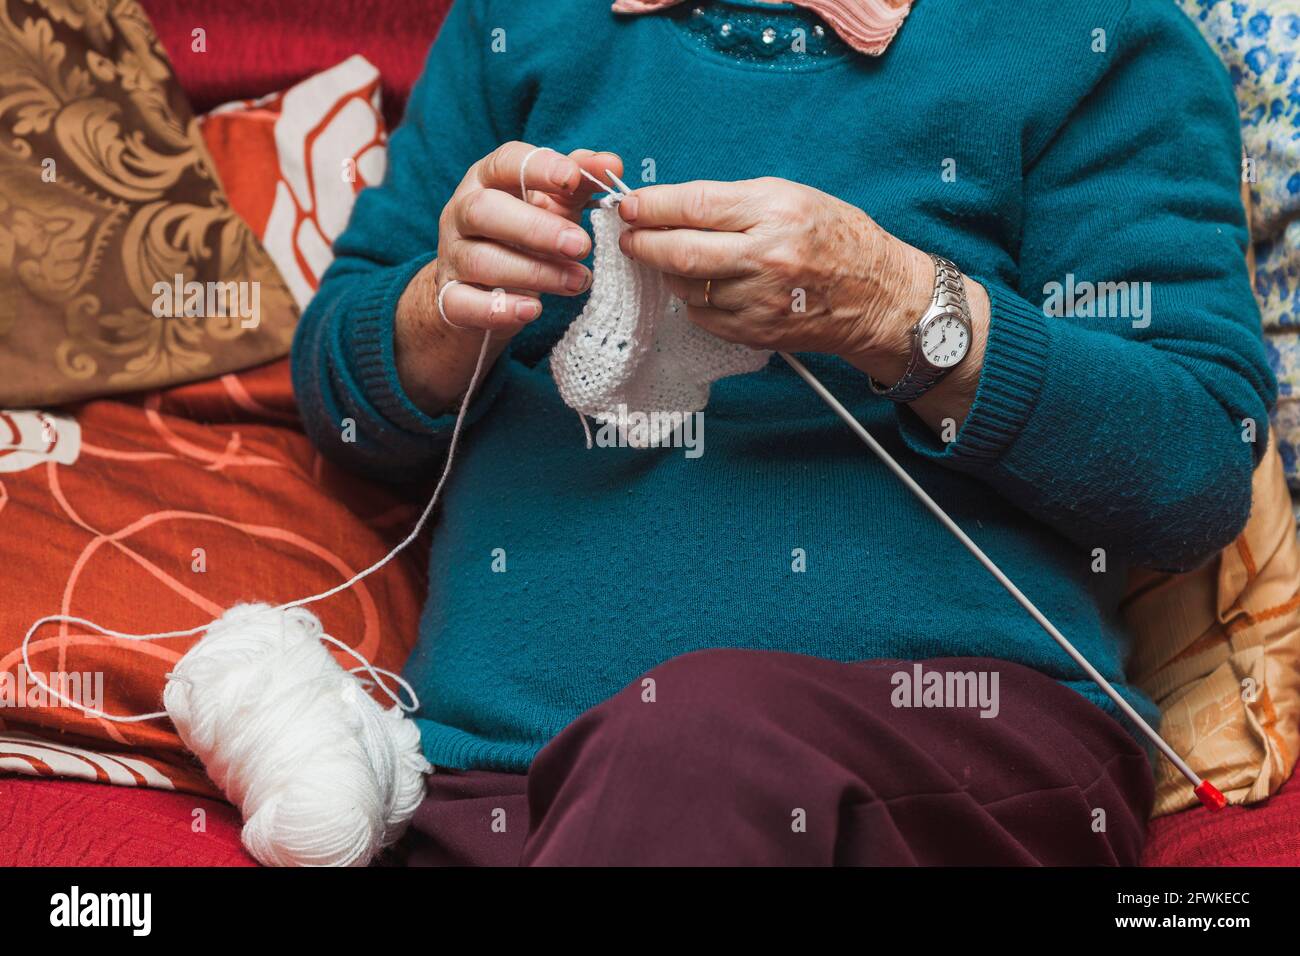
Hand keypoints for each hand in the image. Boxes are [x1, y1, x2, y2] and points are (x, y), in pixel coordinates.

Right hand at [394, 143, 621, 413]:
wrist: (477, 292)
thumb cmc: (520, 238)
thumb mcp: (551, 206)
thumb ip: (579, 183)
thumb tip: (611, 162)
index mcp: (486, 181)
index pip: (504, 163)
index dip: (538, 168)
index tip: (573, 178)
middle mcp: (461, 214)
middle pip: (484, 211)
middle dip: (536, 228)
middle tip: (582, 245)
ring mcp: (452, 257)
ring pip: (481, 260)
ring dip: (535, 272)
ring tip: (578, 282)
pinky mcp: (450, 299)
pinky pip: (463, 304)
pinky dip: (498, 309)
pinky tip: (532, 310)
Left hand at [616, 177, 931, 361]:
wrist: (877, 296)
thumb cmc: (834, 238)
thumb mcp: (790, 198)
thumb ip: (731, 202)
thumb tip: (671, 205)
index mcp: (775, 213)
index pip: (696, 206)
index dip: (653, 206)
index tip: (628, 205)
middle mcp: (766, 258)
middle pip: (681, 252)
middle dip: (643, 243)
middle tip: (629, 237)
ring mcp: (759, 301)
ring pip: (686, 287)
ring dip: (669, 272)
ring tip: (675, 258)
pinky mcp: (755, 332)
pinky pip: (702, 316)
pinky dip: (693, 299)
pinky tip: (706, 286)